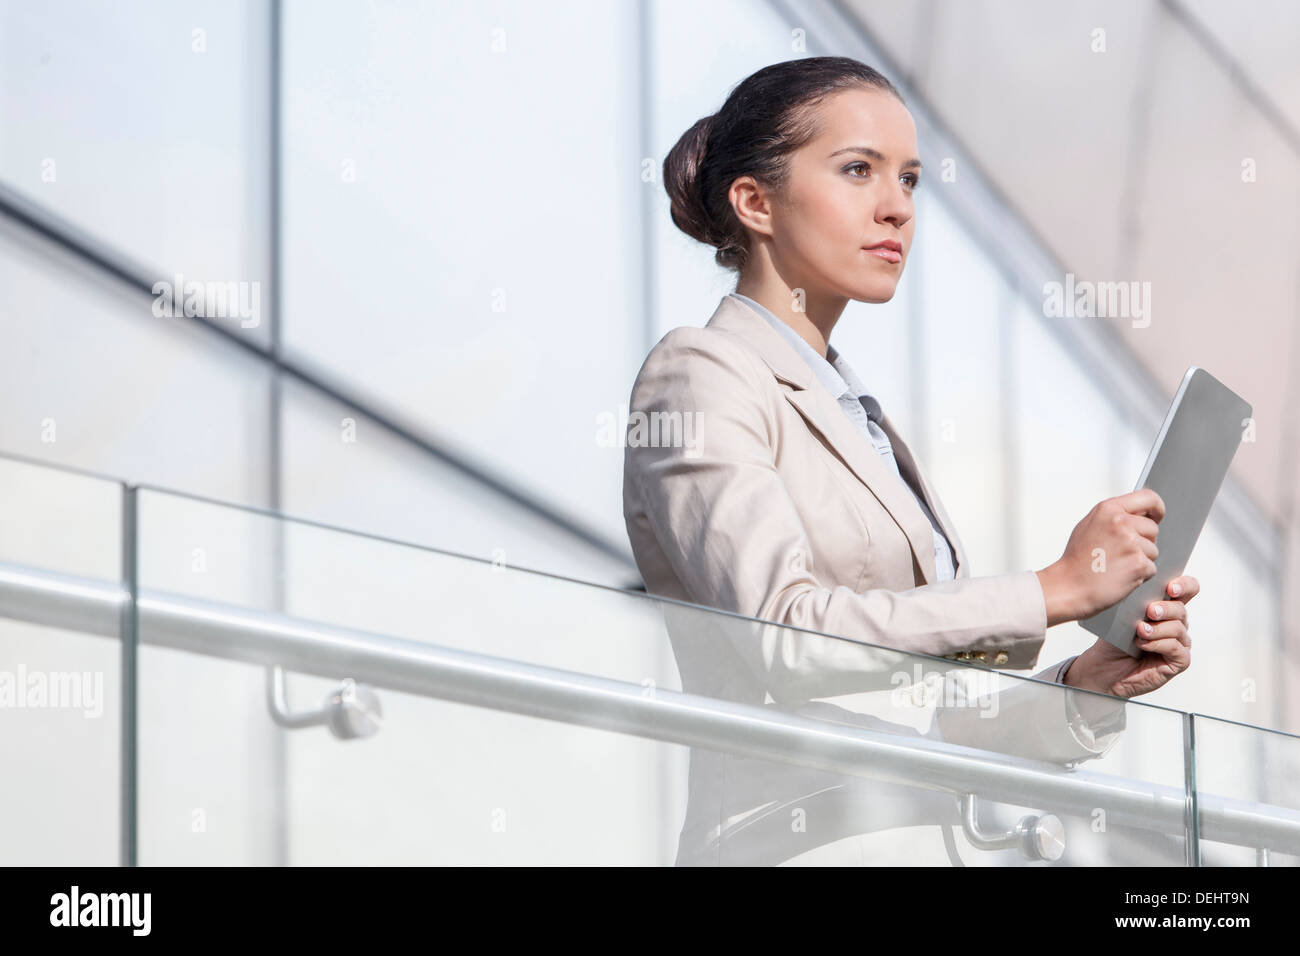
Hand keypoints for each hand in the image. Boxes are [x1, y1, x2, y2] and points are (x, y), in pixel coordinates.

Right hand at [1036, 489, 1165, 625]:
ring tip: (1117, 565)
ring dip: (1141, 559)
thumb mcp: (1088, 526)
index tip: (1156, 516)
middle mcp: (1121, 523)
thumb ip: (1113, 516)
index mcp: (1108, 510)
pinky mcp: (1139, 563)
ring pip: (1153, 550)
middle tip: (1120, 552)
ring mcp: (1131, 543)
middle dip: (1143, 541)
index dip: (1156, 508)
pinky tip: (1120, 575)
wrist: (1068, 586)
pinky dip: (1140, 575)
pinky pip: (1152, 567)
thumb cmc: (1076, 561)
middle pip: (1152, 528)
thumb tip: (1135, 514)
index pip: (1148, 498)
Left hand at [1062, 574, 1197, 697]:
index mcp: (1167, 607)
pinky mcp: (1179, 661)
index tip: (1171, 587)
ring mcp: (1180, 643)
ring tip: (1140, 631)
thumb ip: (1137, 602)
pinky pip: (1175, 648)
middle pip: (1181, 609)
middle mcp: (1177, 623)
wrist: (1104, 667)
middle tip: (1150, 611)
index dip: (1184, 586)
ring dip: (1157, 629)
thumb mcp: (1122, 616)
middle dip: (1166, 608)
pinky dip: (1157, 644)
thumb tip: (1142, 588)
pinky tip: (1142, 644)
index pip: (1188, 589)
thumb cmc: (1114, 641)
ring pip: (1178, 629)